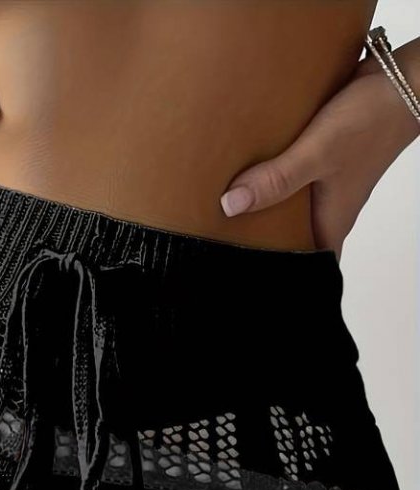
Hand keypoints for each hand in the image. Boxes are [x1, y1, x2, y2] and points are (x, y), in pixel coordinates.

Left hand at [218, 56, 419, 260]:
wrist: (402, 77)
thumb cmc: (371, 119)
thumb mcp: (317, 153)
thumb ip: (277, 180)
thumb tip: (231, 206)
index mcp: (330, 224)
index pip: (305, 267)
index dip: (281, 277)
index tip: (246, 280)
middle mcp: (327, 210)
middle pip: (289, 239)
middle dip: (260, 242)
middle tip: (221, 242)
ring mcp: (324, 185)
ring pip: (286, 207)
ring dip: (261, 206)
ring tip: (219, 211)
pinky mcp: (319, 160)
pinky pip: (289, 177)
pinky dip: (270, 177)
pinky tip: (242, 171)